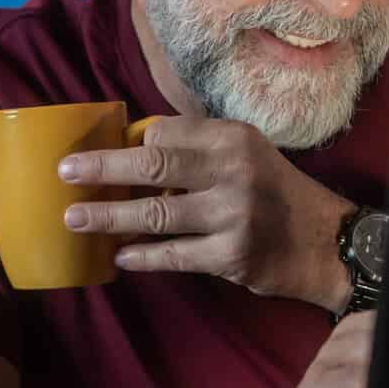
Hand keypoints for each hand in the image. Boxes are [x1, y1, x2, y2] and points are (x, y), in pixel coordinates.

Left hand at [59, 116, 355, 310]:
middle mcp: (233, 172)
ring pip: (156, 214)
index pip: (165, 131)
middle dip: (102, 168)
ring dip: (109, 217)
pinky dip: (142, 255)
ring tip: (75, 220)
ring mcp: (233, 216)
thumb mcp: (244, 153)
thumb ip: (196, 147)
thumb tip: (131, 143)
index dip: (126, 142)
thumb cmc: (272, 191)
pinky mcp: (231, 256)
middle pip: (153, 164)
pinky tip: (119, 256)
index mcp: (232, 138)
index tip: (94, 149)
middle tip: (65, 173)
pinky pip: (173, 255)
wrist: (323, 242)